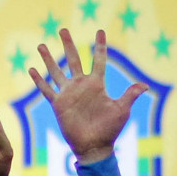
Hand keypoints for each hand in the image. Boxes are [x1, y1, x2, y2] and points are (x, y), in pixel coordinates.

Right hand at [30, 28, 145, 163]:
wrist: (94, 146)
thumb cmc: (110, 129)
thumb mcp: (121, 110)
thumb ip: (130, 95)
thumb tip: (145, 85)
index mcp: (97, 84)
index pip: (99, 60)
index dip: (100, 46)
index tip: (100, 31)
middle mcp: (81, 85)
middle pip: (73, 59)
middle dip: (68, 44)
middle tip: (63, 29)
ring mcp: (68, 93)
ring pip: (56, 71)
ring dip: (49, 58)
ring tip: (42, 45)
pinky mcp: (58, 104)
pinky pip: (46, 89)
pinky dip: (39, 80)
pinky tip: (31, 69)